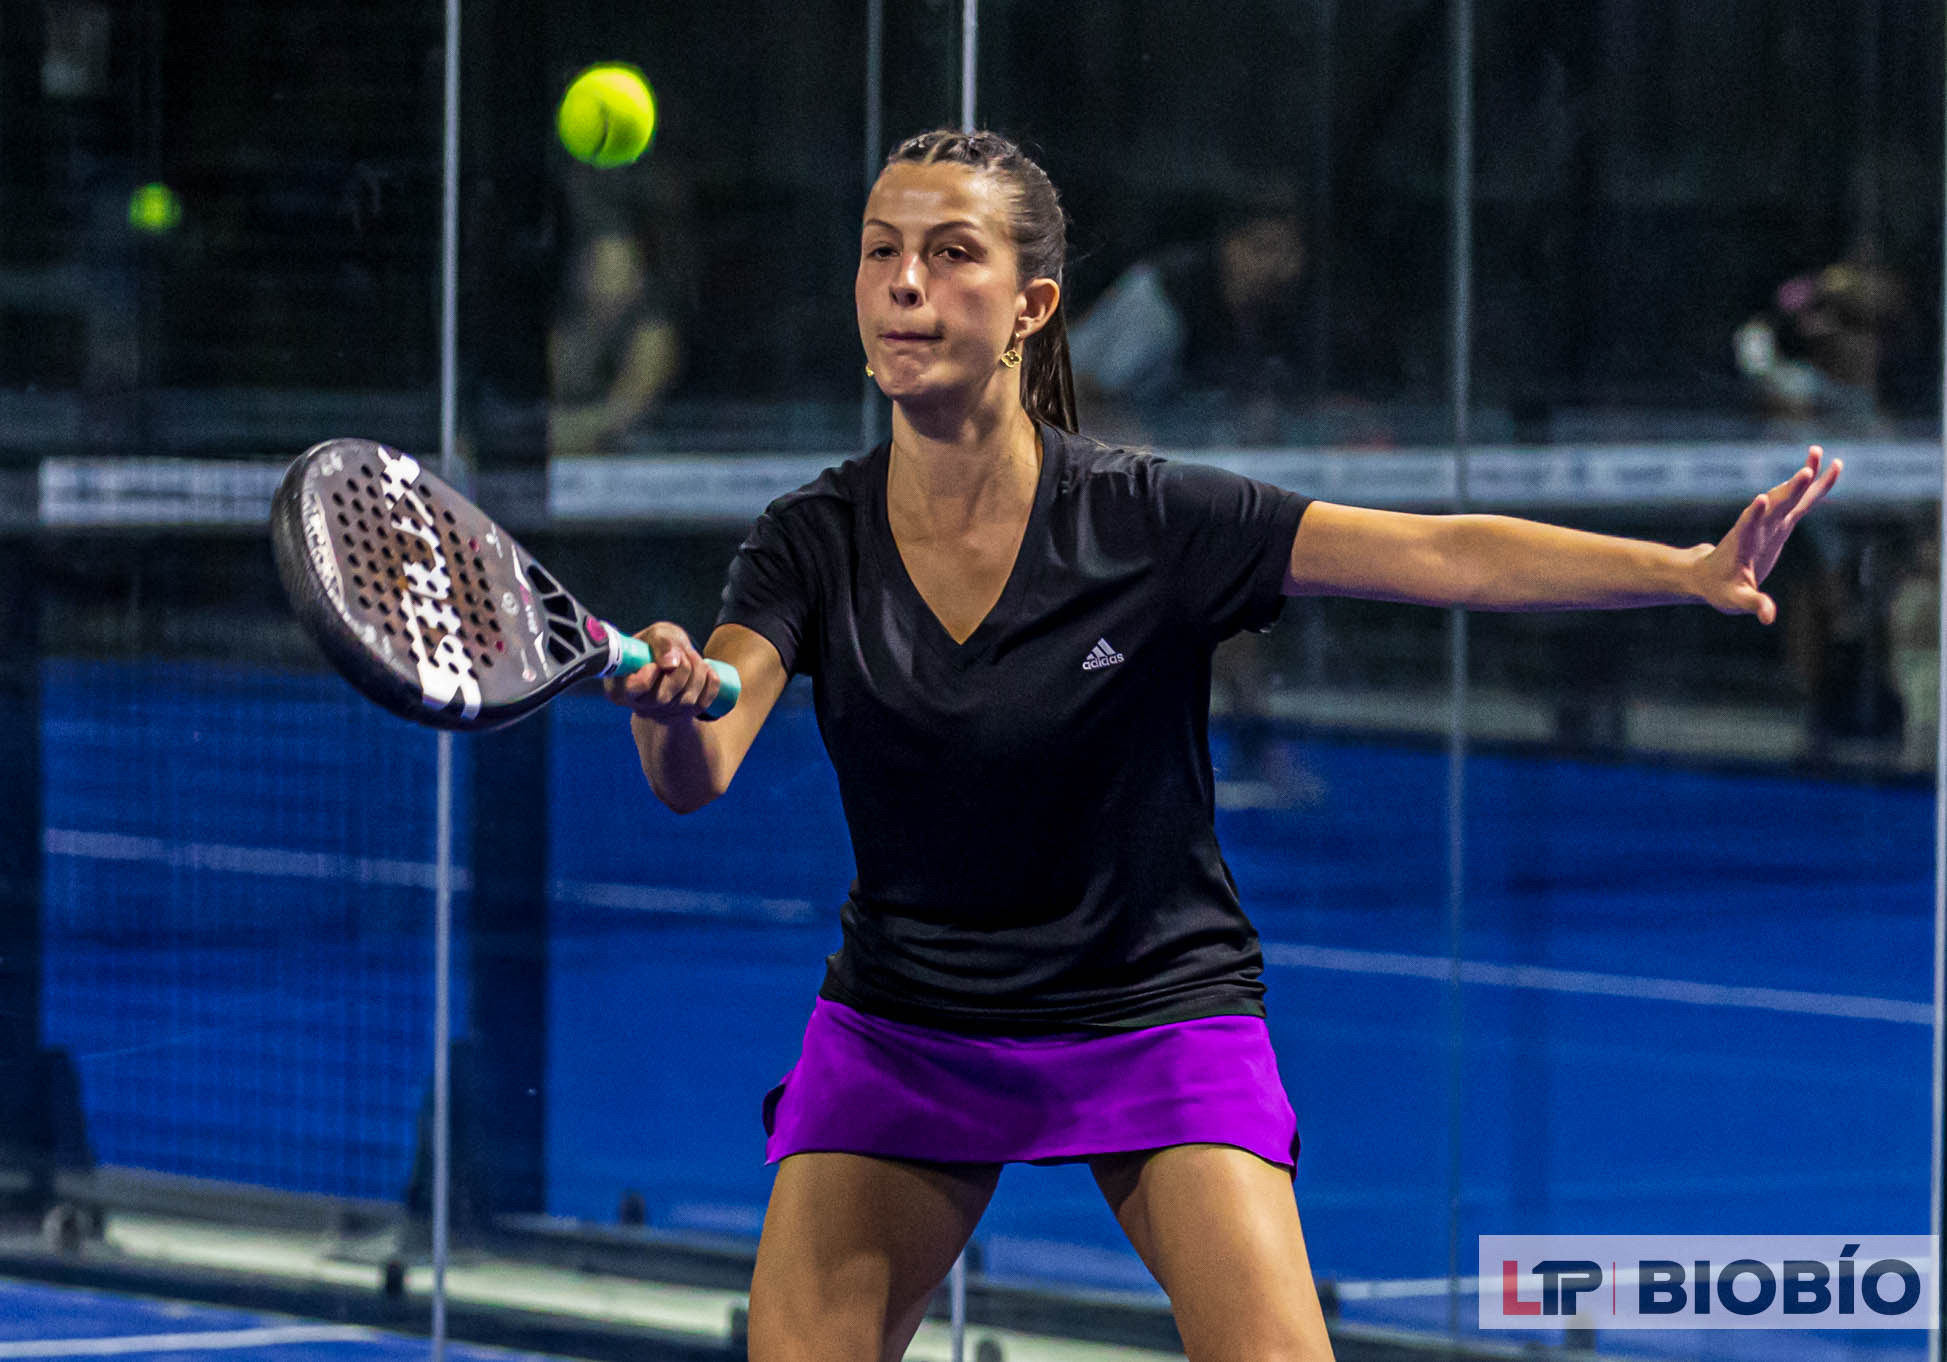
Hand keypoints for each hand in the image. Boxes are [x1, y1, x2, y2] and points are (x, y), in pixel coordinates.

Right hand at [602, 622, 722, 720]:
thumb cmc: (657, 646)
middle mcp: (640, 706)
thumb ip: (661, 642)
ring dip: (697, 671)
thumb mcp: (656, 635)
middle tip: (682, 652)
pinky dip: (711, 683)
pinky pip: (704, 703)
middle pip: (663, 697)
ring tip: (692, 656)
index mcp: (620, 688)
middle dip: (681, 668)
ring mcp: (664, 713)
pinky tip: (707, 670)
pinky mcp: (685, 715)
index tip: (655, 663)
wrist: (671, 659)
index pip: (634, 689)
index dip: (648, 676)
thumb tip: (671, 662)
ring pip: (687, 700)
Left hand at [1695, 445, 1842, 623]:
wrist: (1708, 575)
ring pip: (1789, 495)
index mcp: (1743, 543)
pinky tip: (1833, 467)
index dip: (1754, 514)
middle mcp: (1757, 526)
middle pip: (1774, 504)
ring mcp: (1770, 522)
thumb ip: (1752, 605)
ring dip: (1803, 476)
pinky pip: (1802, 502)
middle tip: (1805, 470)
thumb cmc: (1720, 589)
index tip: (1762, 499)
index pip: (1748, 526)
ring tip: (1816, 452)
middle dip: (1789, 490)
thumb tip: (1768, 617)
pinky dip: (1817, 486)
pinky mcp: (1781, 523)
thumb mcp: (1735, 600)